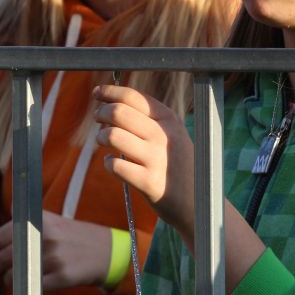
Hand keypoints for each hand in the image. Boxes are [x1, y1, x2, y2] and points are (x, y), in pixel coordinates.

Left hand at [0, 212, 113, 289]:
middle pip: (2, 259)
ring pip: (13, 275)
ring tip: (16, 276)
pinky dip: (25, 287)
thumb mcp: (47, 221)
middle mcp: (43, 237)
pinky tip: (30, 282)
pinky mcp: (60, 277)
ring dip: (9, 279)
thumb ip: (18, 226)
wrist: (103, 251)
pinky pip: (30, 287)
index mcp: (37, 221)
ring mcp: (52, 258)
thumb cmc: (70, 236)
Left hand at [93, 85, 194, 237]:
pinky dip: (108, 162)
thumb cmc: (177, 165)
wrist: (198, 201)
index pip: (133, 97)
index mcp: (170, 119)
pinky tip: (112, 163)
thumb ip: (148, 118)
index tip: (97, 93)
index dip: (109, 92)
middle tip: (98, 120)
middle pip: (118, 112)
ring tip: (103, 142)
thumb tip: (110, 103)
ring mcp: (157, 159)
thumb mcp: (172, 135)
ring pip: (113, 136)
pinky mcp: (149, 182)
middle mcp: (164, 136)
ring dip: (101, 137)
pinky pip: (115, 165)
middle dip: (101, 113)